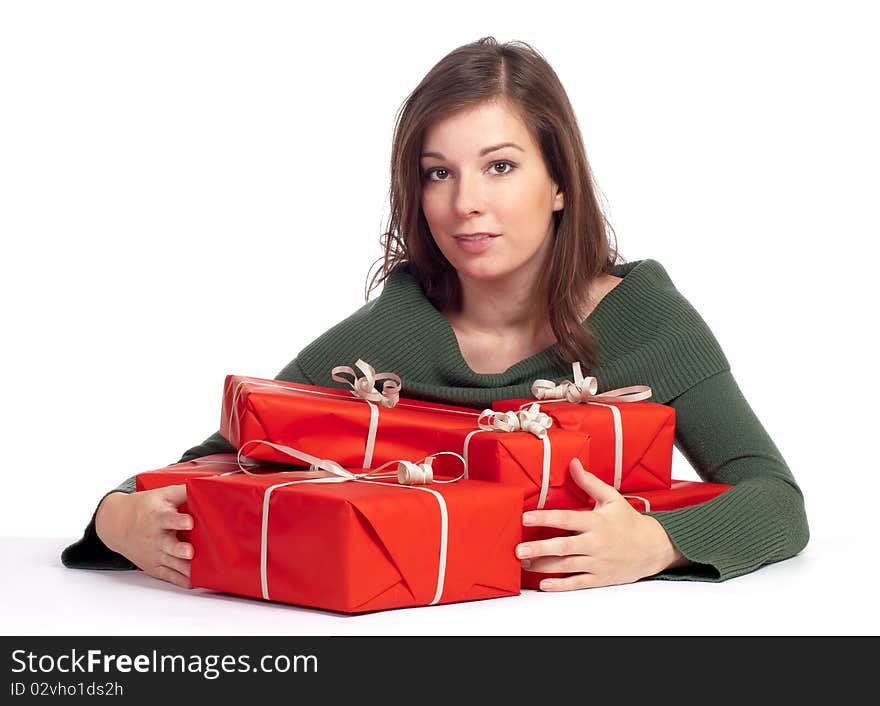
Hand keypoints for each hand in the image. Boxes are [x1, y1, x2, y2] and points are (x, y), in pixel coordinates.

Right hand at [95, 485, 193, 588]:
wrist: (116, 524)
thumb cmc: (144, 507)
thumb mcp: (161, 494)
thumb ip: (183, 491)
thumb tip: (207, 485)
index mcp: (158, 518)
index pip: (168, 519)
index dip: (179, 521)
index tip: (189, 522)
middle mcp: (156, 538)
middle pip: (169, 546)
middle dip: (179, 549)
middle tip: (190, 551)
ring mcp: (155, 554)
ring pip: (172, 564)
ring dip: (185, 568)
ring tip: (199, 572)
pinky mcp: (155, 567)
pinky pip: (169, 576)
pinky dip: (181, 581)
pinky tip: (194, 582)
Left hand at [516, 458, 686, 590]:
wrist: (653, 548)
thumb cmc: (629, 521)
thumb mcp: (611, 498)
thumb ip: (589, 482)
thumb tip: (573, 463)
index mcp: (596, 522)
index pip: (566, 519)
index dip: (544, 518)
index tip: (525, 518)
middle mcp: (595, 543)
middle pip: (563, 546)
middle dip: (539, 548)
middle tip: (518, 550)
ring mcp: (597, 562)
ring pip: (566, 566)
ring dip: (543, 566)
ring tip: (524, 564)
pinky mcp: (600, 578)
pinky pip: (578, 583)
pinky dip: (561, 585)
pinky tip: (544, 584)